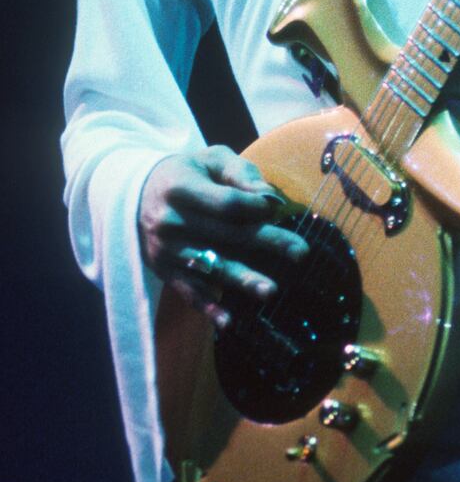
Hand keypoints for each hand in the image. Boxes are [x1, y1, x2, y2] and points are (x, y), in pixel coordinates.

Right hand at [138, 145, 309, 328]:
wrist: (135, 197)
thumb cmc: (186, 173)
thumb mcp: (209, 160)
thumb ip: (239, 173)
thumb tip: (268, 197)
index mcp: (181, 187)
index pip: (226, 202)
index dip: (254, 207)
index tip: (278, 208)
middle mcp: (170, 221)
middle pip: (226, 234)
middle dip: (266, 243)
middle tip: (301, 252)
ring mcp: (166, 250)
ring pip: (210, 266)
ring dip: (241, 280)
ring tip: (270, 290)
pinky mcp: (164, 271)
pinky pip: (188, 292)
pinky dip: (207, 308)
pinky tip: (227, 321)